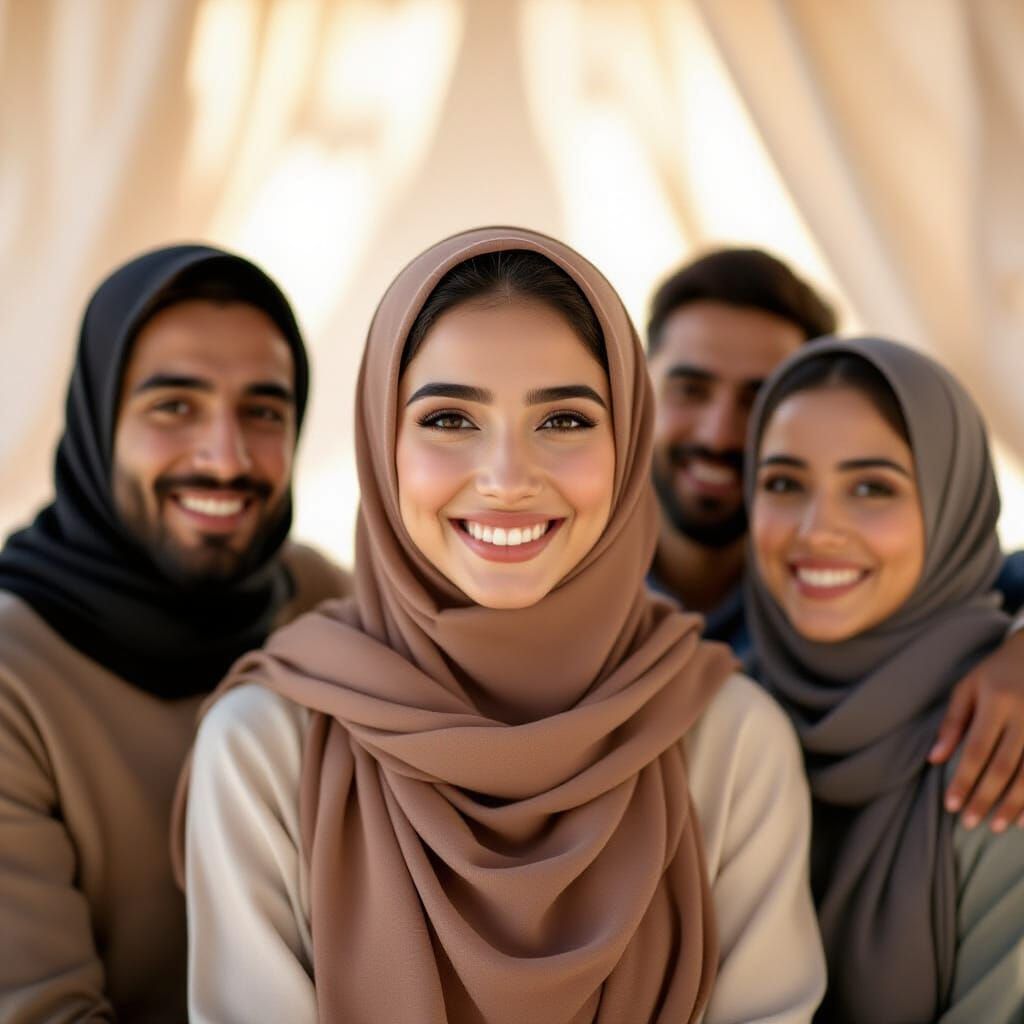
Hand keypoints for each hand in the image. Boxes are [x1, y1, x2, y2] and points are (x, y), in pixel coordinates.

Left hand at [928, 629, 1023, 831]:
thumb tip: (934, 759)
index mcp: (996, 701)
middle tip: (971, 824)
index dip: (964, 780)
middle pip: (1004, 766)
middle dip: (986, 798)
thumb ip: (952, 723)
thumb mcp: (968, 687)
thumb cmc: (996, 672)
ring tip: (998, 827)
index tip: (951, 806)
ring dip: (1016, 805)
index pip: (976, 750)